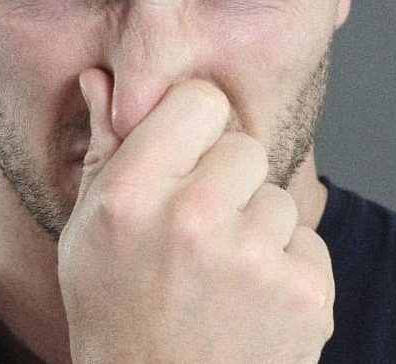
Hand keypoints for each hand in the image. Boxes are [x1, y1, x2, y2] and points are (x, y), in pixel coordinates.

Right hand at [58, 68, 334, 362]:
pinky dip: (287, 274)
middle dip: (228, 184)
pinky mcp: (305, 295)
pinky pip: (309, 244)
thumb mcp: (86, 237)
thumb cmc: (116, 318)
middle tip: (198, 238)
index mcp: (130, 195)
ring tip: (219, 282)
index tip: (187, 162)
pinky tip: (249, 309)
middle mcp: (192, 217)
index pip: (200, 101)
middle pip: (245, 147)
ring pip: (279, 198)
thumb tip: (102, 77)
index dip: (196, 130)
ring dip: (258, 232)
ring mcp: (253, 258)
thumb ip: (105, 152)